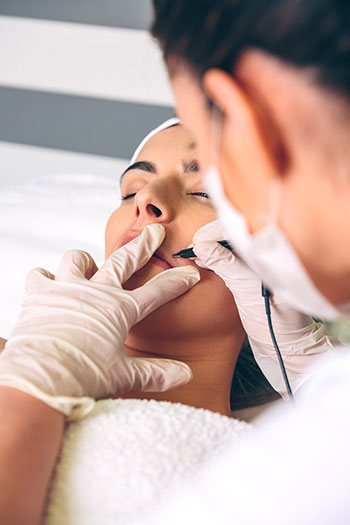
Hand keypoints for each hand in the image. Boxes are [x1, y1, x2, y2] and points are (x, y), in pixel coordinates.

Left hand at [0, 224, 199, 418]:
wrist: (42, 376)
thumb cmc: (84, 376)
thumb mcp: (124, 376)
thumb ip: (156, 373)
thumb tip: (186, 375)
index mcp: (120, 310)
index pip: (157, 292)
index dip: (176, 281)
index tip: (189, 273)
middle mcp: (96, 292)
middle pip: (125, 261)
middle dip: (144, 245)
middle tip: (154, 232)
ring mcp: (67, 288)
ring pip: (78, 259)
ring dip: (86, 261)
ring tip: (91, 267)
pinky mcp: (39, 293)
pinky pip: (40, 275)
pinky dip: (46, 278)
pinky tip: (49, 285)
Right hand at [192, 221, 335, 397]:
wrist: (289, 350)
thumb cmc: (278, 325)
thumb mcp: (249, 293)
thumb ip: (228, 267)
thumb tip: (203, 246)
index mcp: (272, 255)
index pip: (240, 230)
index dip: (216, 232)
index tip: (197, 242)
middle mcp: (267, 257)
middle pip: (234, 235)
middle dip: (211, 238)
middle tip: (191, 248)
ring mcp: (259, 267)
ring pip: (231, 247)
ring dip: (212, 248)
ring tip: (193, 254)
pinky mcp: (252, 278)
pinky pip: (232, 260)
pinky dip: (216, 259)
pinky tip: (204, 261)